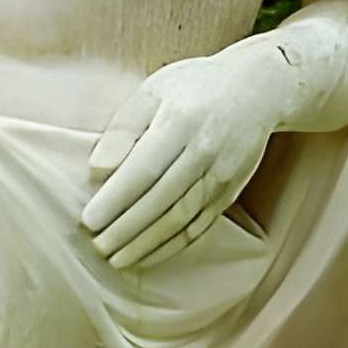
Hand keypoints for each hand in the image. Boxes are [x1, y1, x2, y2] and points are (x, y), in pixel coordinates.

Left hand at [82, 52, 284, 269]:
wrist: (259, 88)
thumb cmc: (193, 87)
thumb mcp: (153, 92)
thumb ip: (123, 130)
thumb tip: (96, 170)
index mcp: (181, 122)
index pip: (144, 170)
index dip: (115, 200)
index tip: (88, 221)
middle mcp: (205, 151)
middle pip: (162, 201)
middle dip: (126, 230)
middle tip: (97, 247)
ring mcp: (223, 174)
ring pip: (181, 218)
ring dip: (147, 244)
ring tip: (117, 260)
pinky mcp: (231, 190)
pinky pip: (200, 225)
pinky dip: (173, 245)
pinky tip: (148, 257)